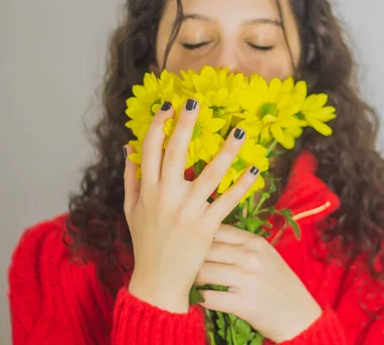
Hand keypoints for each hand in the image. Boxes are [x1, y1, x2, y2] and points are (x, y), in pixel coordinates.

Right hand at [124, 98, 257, 312]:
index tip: (169, 106)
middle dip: (185, 124)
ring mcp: (188, 211)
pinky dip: (243, 185)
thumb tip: (128, 146)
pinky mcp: (207, 226)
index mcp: (147, 190)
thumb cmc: (145, 242)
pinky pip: (228, 200)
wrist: (158, 281)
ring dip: (226, 150)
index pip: (150, 149)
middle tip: (195, 101)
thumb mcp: (131, 210)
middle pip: (176, 153)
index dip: (158, 124)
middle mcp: (165, 197)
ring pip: (209, 173)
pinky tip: (255, 169)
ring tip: (239, 129)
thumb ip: (131, 177)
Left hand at [197, 225, 322, 341]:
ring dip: (192, 279)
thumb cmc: (279, 284)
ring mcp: (247, 279)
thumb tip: (208, 234)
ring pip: (204, 272)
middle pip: (206, 249)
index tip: (188, 242)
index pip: (217, 229)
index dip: (199, 235)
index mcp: (255, 242)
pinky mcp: (243, 303)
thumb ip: (241, 245)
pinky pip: (209, 298)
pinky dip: (200, 299)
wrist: (299, 316)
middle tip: (180, 263)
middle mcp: (251, 257)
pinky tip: (198, 299)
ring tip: (187, 281)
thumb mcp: (266, 256)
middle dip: (190, 257)